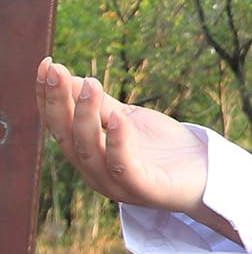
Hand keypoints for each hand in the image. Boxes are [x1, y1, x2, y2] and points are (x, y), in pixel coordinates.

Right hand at [36, 57, 209, 216]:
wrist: (205, 174)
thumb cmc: (162, 148)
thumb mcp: (128, 119)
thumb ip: (101, 105)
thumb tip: (68, 77)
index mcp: (87, 153)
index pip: (58, 125)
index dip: (47, 96)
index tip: (45, 64)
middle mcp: (93, 171)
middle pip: (66, 136)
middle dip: (58, 102)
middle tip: (56, 70)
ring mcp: (115, 184)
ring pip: (89, 150)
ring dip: (85, 116)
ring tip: (90, 84)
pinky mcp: (142, 190)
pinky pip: (122, 166)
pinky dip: (118, 141)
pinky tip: (118, 117)